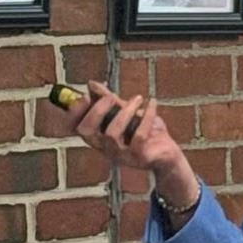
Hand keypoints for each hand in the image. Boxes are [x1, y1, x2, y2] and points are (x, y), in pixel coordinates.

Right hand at [64, 81, 197, 203]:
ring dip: (125, 111)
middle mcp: (105, 149)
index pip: (74, 128)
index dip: (74, 112)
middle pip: (87, 131)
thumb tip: (91, 84)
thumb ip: (109, 100)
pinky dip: (146, 116)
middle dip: (96, 110)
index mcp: (98, 137)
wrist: (168, 154)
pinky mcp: (139, 158)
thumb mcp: (128, 113)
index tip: (84, 95)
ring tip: (138, 99)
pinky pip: (139, 135)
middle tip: (111, 97)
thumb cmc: (147, 133)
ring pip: (111, 133)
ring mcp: (121, 156)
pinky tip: (152, 104)